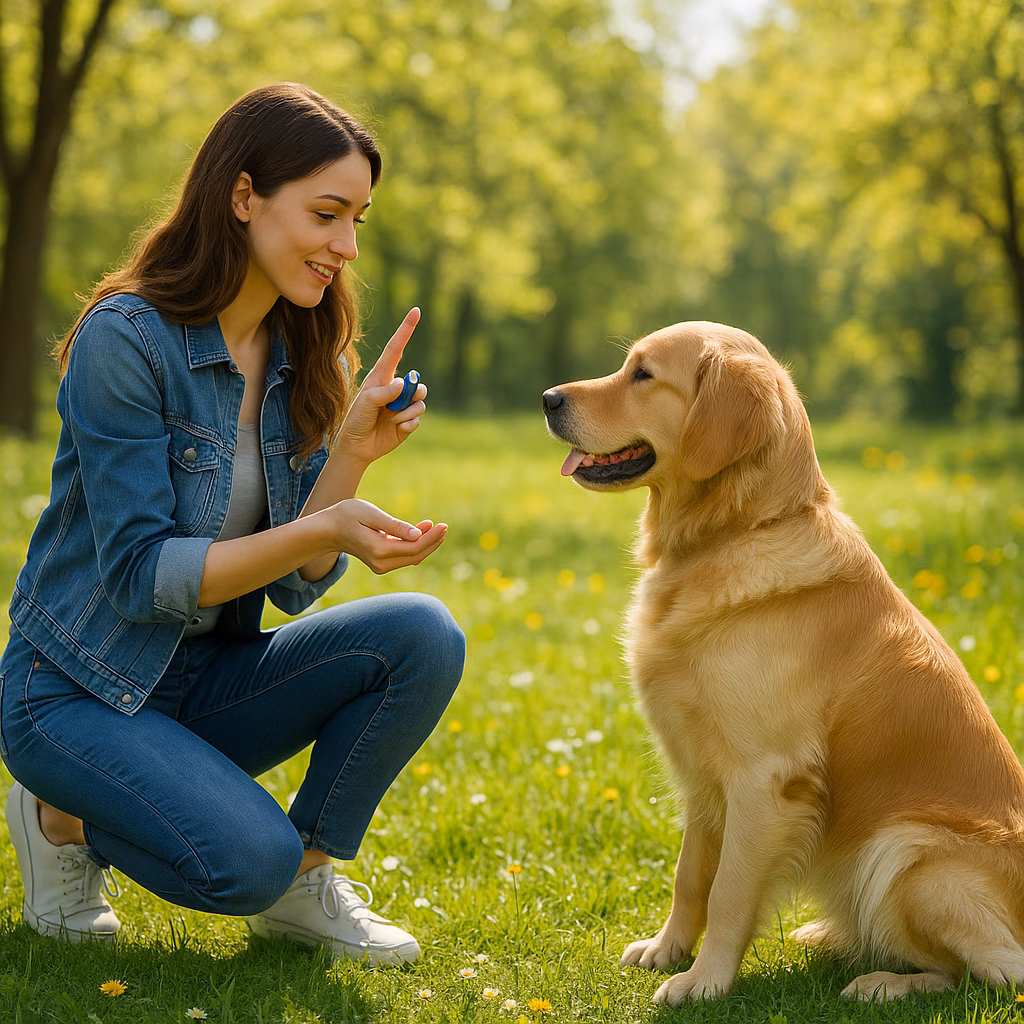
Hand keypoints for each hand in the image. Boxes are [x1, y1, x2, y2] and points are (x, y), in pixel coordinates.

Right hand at [324, 497, 446, 573]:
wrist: (328, 530)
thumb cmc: (347, 516)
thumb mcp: (371, 514)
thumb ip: (394, 526)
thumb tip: (418, 535)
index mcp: (379, 550)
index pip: (414, 547)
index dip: (431, 538)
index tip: (443, 525)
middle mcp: (381, 563)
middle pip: (416, 555)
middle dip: (432, 542)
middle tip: (444, 526)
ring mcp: (380, 566)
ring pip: (411, 558)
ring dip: (425, 544)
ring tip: (435, 527)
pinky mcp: (381, 564)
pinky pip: (404, 557)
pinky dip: (415, 547)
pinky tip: (421, 532)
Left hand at [338, 308, 427, 465]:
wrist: (358, 446)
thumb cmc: (356, 420)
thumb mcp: (365, 403)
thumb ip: (384, 392)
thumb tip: (404, 384)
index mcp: (383, 376)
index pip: (397, 349)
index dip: (406, 330)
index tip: (416, 311)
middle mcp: (396, 388)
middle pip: (417, 381)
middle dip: (410, 393)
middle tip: (393, 405)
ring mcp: (403, 404)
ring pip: (420, 400)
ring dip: (406, 411)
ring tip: (390, 419)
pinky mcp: (409, 420)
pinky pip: (418, 417)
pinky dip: (407, 424)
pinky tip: (395, 429)